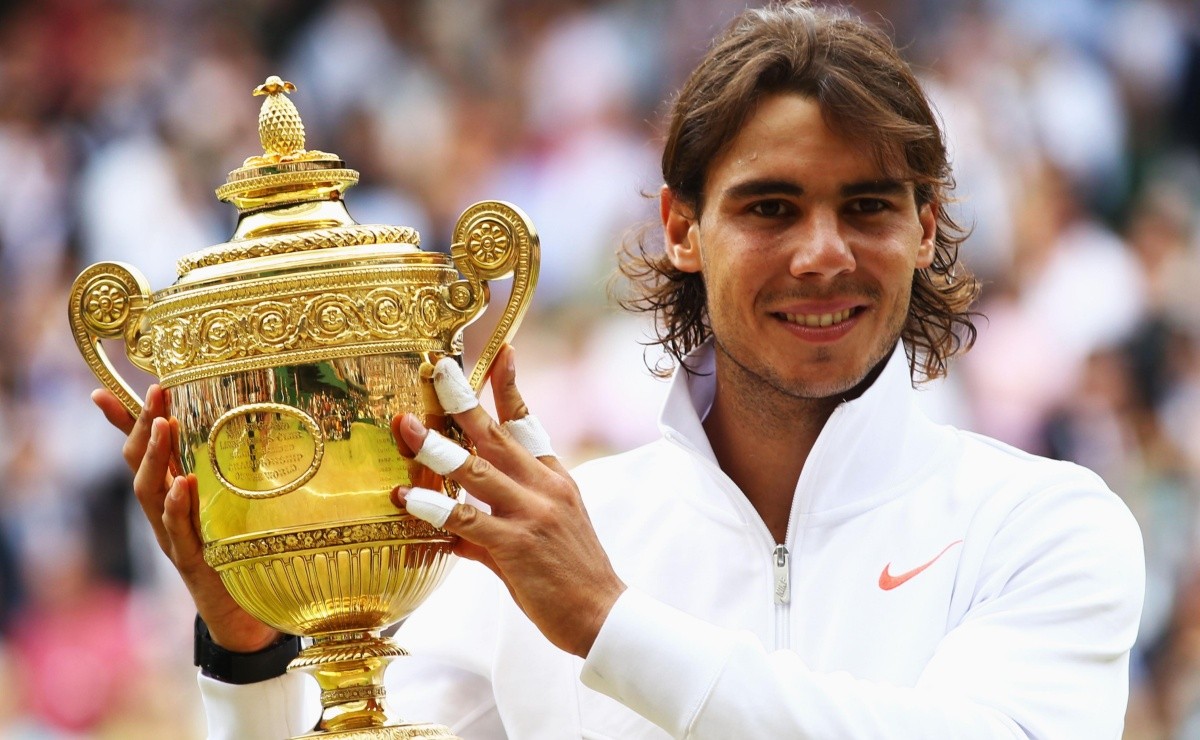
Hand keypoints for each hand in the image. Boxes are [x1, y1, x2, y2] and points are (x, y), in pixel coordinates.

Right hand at [92, 385, 279, 652]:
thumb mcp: (232, 507)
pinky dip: (178, 505)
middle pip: (139, 466)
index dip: (122, 423)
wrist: (244, 615)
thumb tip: (253, 430)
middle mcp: (164, 515)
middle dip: (143, 427)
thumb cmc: (238, 554)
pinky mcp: (194, 560)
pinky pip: (179, 530)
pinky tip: (184, 482)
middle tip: (155, 393)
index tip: (101, 392)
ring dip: (155, 458)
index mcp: (171, 498)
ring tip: (164, 425)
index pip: (140, 454)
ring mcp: (174, 538)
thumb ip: (229, 477)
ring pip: (149, 494)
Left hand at [392, 346, 626, 657]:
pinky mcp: (517, 546)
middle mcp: (544, 487)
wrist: (603, 615)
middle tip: (435, 368)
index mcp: (553, 478)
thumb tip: (452, 528)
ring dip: (436, 447)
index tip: (500, 351)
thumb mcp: (541, 534)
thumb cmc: (570, 576)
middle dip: (463, 399)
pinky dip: (435, 508)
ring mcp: (531, 514)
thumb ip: (494, 523)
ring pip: (476, 470)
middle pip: (497, 433)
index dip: (511, 386)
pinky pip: (468, 520)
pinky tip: (407, 498)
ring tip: (405, 426)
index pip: (529, 421)